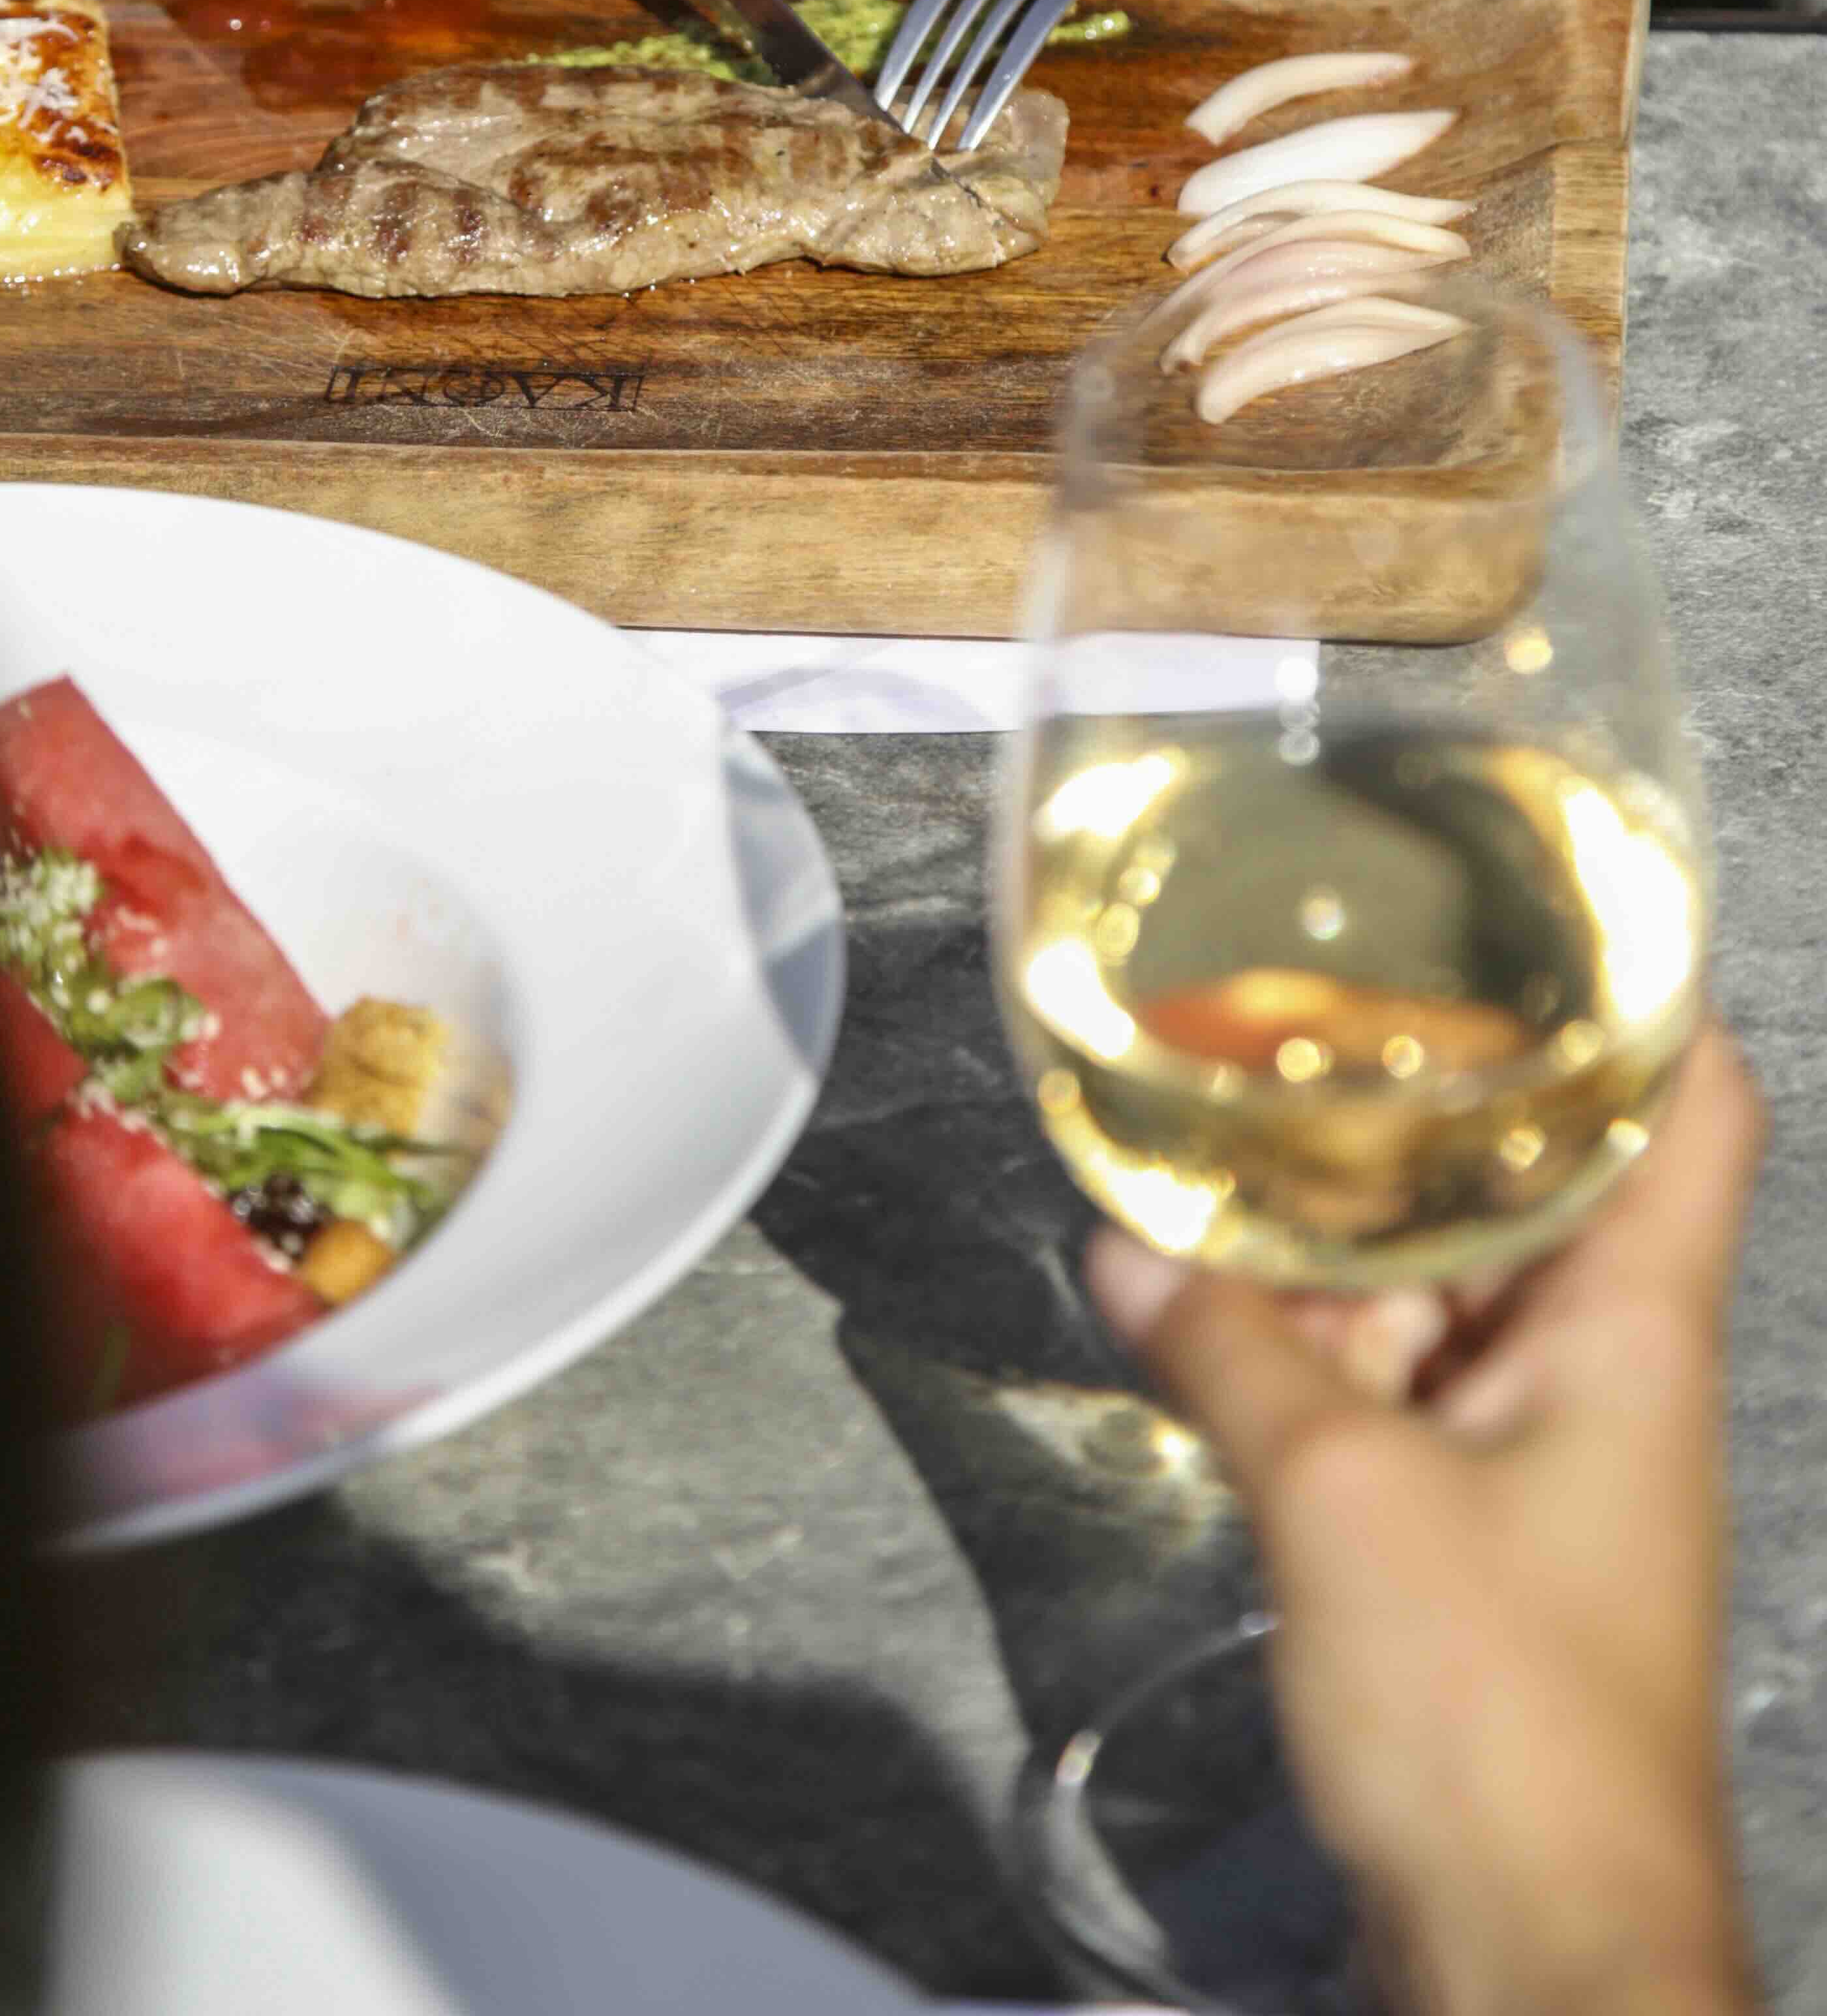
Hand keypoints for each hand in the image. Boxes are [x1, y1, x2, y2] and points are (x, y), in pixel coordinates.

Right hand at [1088, 1026, 1765, 2015]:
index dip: (1643, 996)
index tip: (1537, 909)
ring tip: (1221, 1167)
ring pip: (1460, 1298)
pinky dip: (1326, 1355)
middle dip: (1427, 1119)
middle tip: (1305, 1023)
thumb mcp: (1339, 1498)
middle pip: (1547, 1191)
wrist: (1541, 1956)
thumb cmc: (1502, 1722)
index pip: (1692, 1109)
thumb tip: (1128, 1249)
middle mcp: (1610, 1378)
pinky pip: (1411, 1399)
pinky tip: (1215, 1320)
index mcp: (1635, 1331)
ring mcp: (1552, 1466)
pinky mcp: (1486, 1546)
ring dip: (1350, 1249)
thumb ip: (1229, 1354)